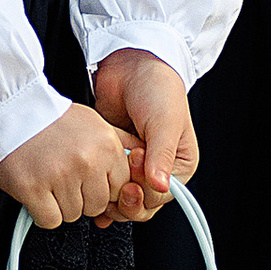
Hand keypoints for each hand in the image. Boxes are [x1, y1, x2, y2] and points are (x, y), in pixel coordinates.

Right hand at [0, 103, 133, 231]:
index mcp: (106, 146)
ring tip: (49, 178)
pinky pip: (50, 220)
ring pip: (73, 215)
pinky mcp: (34, 189)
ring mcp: (61, 176)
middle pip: (97, 206)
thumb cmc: (50, 118)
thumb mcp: (95, 123)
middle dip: (82, 197)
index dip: (102, 187)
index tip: (88, 179)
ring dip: (60, 203)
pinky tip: (39, 191)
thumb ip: (120, 145)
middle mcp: (87, 161)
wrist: (10, 110)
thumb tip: (142, 165)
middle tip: (65, 176)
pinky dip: (43, 212)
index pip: (120, 190)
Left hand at [92, 51, 196, 215]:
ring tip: (107, 167)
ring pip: (121, 199)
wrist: (129, 64)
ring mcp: (135, 167)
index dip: (144, 189)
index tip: (135, 164)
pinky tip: (90, 190)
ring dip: (110, 192)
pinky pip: (106, 186)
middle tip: (119, 171)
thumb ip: (161, 155)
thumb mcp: (164, 122)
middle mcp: (159, 170)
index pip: (161, 197)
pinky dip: (98, 192)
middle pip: (141, 205)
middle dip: (126, 195)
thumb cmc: (156, 88)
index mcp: (179, 165)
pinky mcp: (113, 160)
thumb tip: (161, 185)